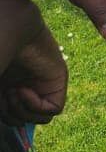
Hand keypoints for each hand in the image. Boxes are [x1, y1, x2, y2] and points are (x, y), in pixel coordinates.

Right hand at [0, 0, 65, 124]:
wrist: (8, 26)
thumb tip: (11, 125)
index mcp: (3, 85)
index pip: (8, 116)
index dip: (3, 117)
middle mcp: (19, 86)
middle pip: (20, 121)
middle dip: (8, 116)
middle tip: (3, 97)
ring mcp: (38, 84)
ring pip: (37, 119)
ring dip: (22, 113)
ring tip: (12, 92)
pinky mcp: (55, 81)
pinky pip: (54, 110)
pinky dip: (37, 107)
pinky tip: (23, 89)